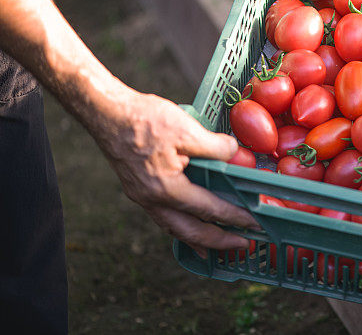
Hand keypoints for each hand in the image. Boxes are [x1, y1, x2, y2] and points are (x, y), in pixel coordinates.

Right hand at [90, 89, 257, 256]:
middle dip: (218, 241)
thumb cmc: (144, 119)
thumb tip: (235, 155)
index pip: (209, 209)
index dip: (235, 218)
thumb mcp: (187, 129)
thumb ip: (215, 147)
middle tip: (242, 245)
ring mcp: (142, 197)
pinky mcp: (138, 189)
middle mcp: (152, 200)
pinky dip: (181, 225)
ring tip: (215, 248)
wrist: (106, 112)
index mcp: (167, 188)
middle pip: (190, 231)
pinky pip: (164, 216)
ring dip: (197, 239)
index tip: (256, 225)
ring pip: (174, 228)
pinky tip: (189, 224)